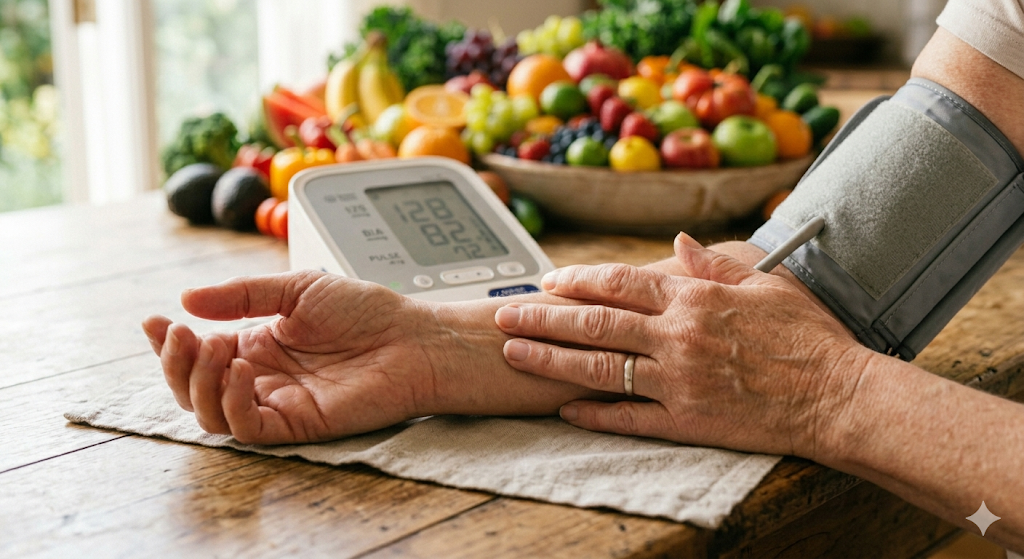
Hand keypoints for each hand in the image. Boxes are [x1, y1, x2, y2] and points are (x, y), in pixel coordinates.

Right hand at [142, 271, 438, 444]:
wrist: (413, 337)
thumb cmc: (367, 312)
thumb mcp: (297, 288)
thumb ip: (243, 295)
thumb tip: (187, 298)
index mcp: (258, 346)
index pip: (199, 354)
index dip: (168, 343)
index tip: (154, 320)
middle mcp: (262, 378)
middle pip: (193, 389)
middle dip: (175, 364)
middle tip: (180, 334)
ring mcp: (277, 402)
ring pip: (209, 414)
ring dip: (196, 382)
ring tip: (212, 346)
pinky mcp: (296, 423)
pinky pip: (245, 427)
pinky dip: (230, 401)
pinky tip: (241, 369)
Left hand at [494, 234, 872, 460]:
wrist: (838, 395)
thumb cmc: (806, 336)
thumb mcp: (764, 283)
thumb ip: (712, 265)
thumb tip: (677, 242)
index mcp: (694, 297)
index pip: (619, 281)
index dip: (577, 279)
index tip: (547, 280)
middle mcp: (677, 335)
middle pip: (595, 321)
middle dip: (543, 316)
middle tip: (505, 315)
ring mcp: (678, 380)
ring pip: (599, 367)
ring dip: (550, 359)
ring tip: (513, 353)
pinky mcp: (686, 420)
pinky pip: (628, 416)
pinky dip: (592, 412)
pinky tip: (562, 408)